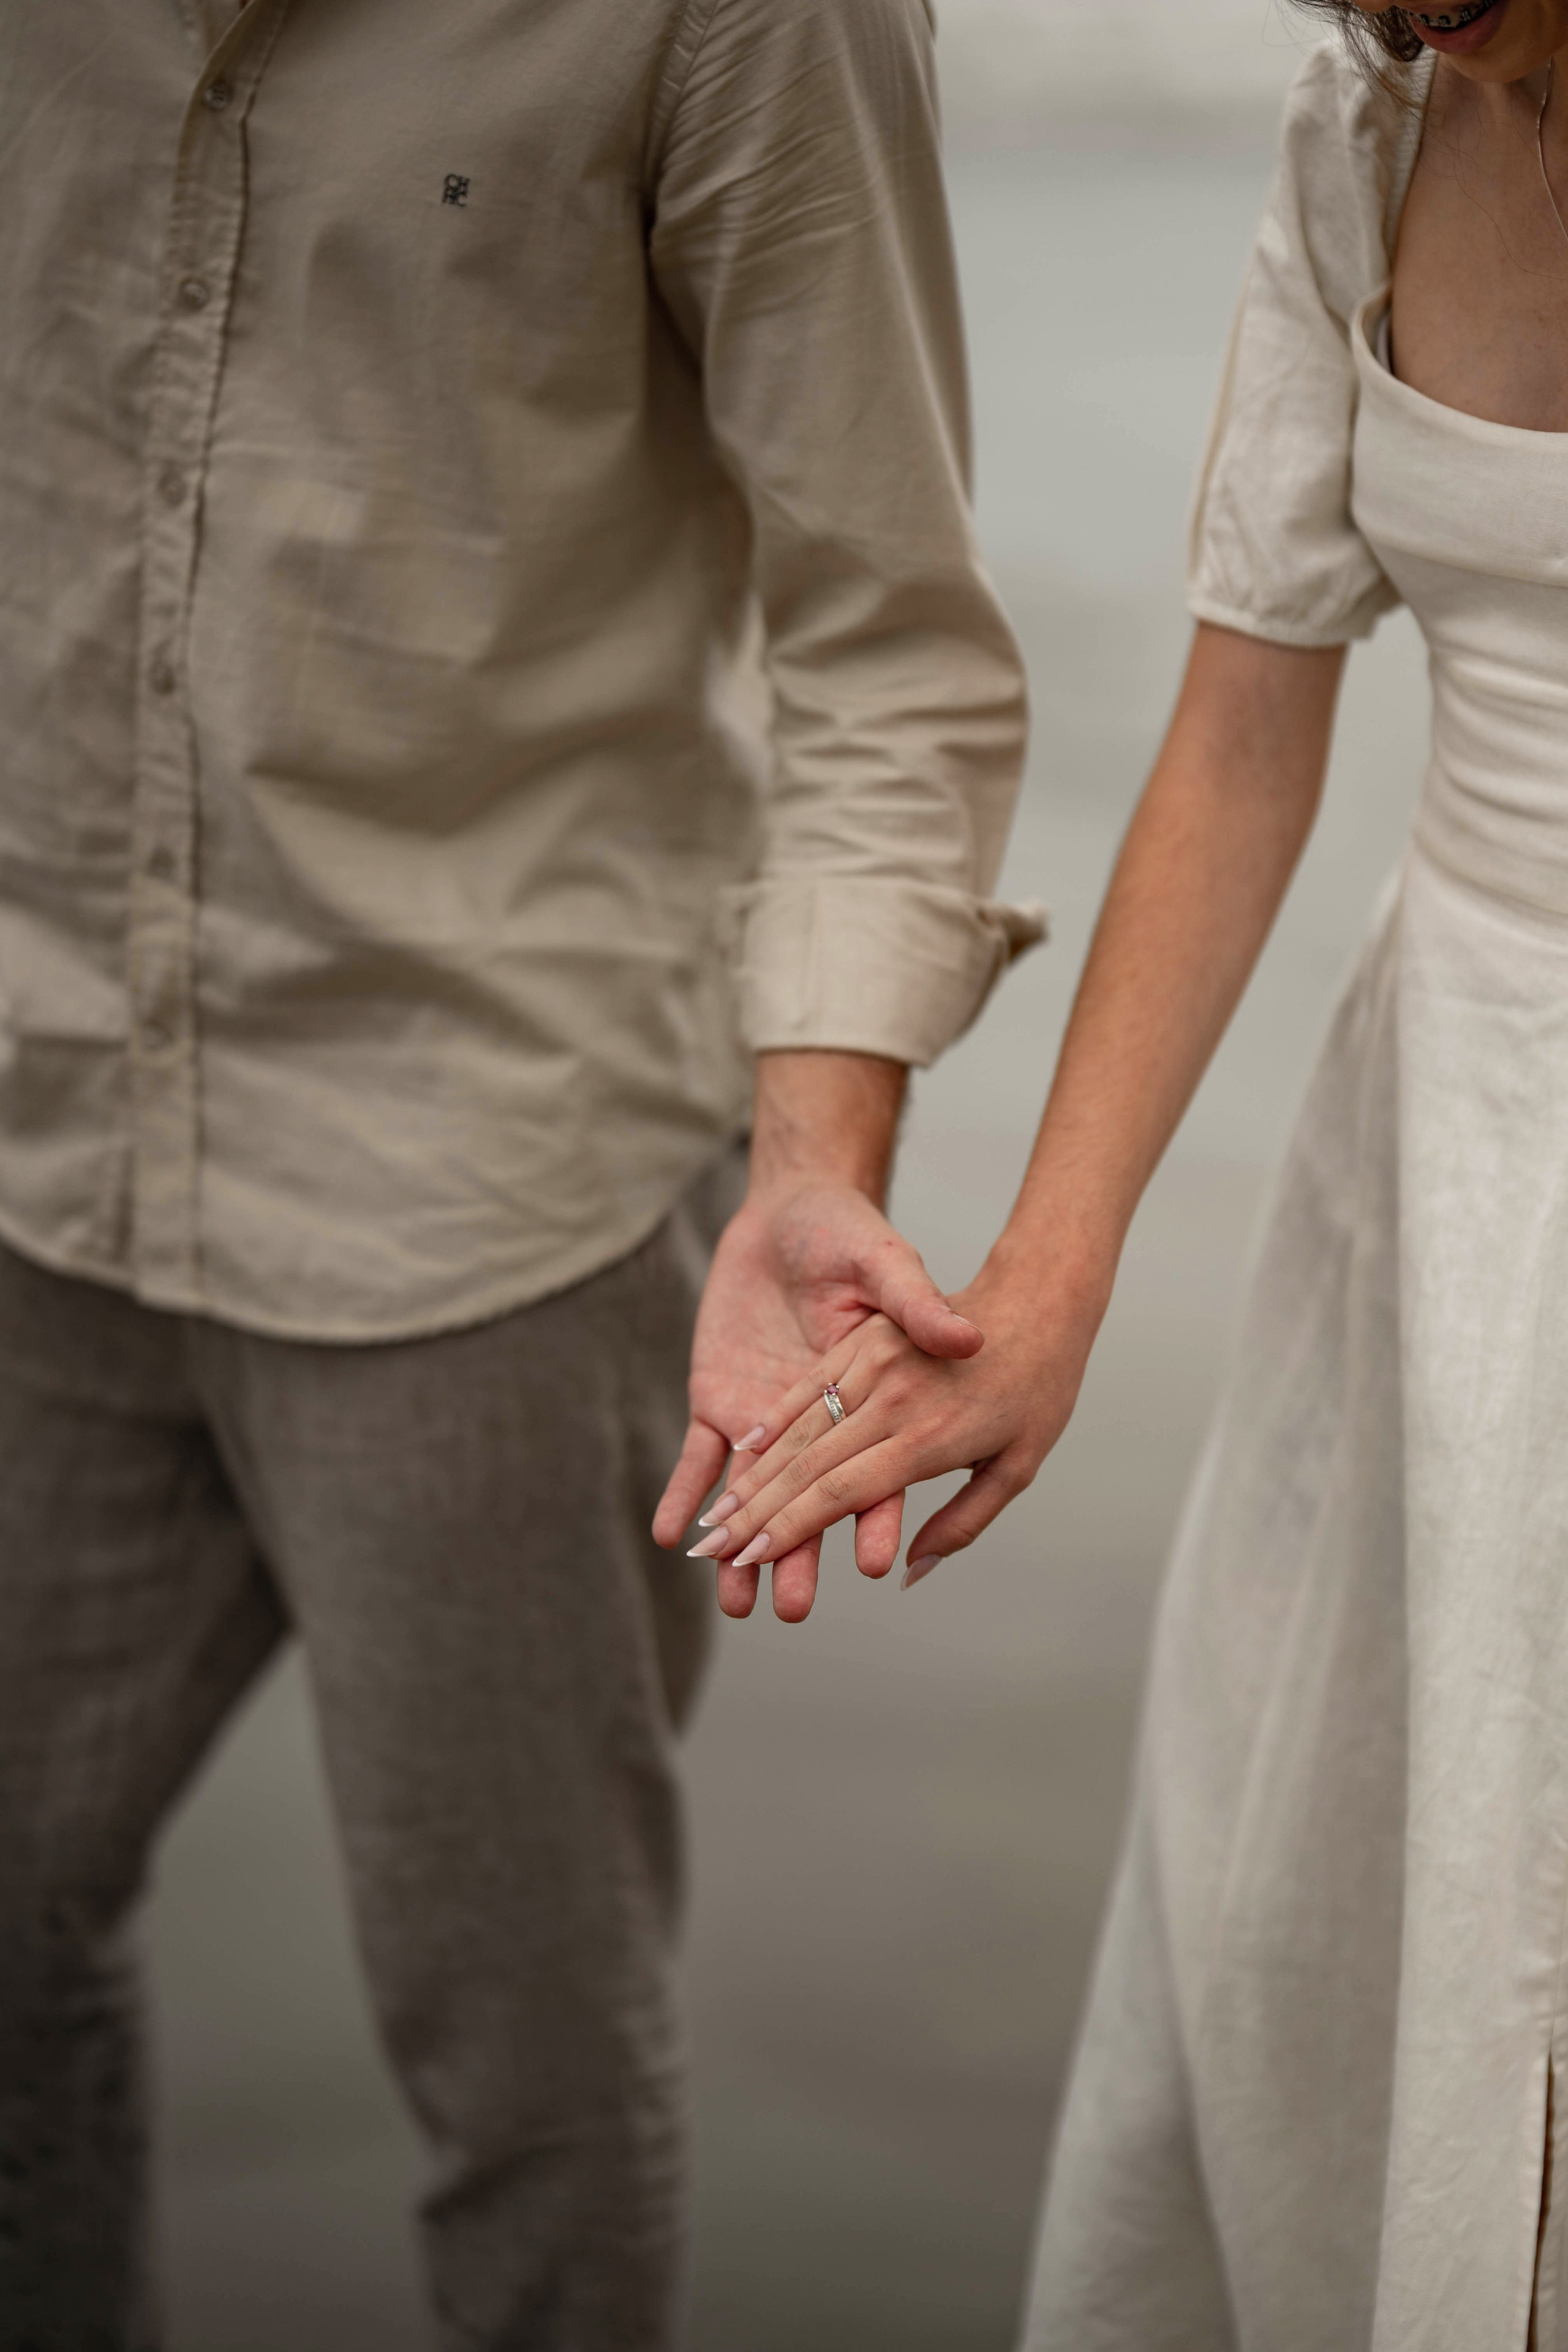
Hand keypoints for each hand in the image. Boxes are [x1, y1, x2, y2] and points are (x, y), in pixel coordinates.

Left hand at [651, 1177, 983, 1621]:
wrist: (791, 1209)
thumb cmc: (850, 1233)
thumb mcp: (887, 1262)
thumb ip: (918, 1302)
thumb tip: (967, 1336)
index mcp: (869, 1404)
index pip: (874, 1471)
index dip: (872, 1516)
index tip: (876, 1563)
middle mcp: (819, 1425)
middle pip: (812, 1499)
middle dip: (801, 1552)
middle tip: (793, 1609)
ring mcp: (763, 1419)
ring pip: (754, 1494)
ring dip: (743, 1546)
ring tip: (735, 1600)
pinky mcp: (718, 1402)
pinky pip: (696, 1458)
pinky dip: (683, 1493)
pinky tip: (671, 1535)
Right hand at [691, 1247, 1108, 1609]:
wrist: (1039, 1293)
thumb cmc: (1039, 1389)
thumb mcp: (1018, 1466)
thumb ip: (962, 1523)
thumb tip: (909, 1574)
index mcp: (925, 1438)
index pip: (839, 1493)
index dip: (788, 1530)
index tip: (748, 1559)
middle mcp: (890, 1400)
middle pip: (805, 1466)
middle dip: (752, 1513)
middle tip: (709, 1551)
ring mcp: (873, 1362)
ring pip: (798, 1425)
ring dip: (751, 1473)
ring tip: (714, 1511)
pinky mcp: (866, 1337)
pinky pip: (810, 1383)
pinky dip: (774, 1418)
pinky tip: (745, 1447)